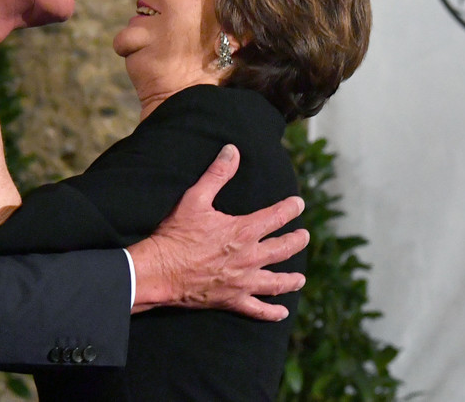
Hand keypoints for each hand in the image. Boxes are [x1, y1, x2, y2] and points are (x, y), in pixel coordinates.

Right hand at [127, 144, 308, 320]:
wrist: (159, 271)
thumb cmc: (176, 234)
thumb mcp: (195, 198)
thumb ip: (217, 174)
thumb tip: (232, 150)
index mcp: (243, 231)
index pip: (276, 217)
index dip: (290, 209)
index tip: (299, 204)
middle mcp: (249, 257)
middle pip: (282, 249)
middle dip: (296, 241)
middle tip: (305, 237)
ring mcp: (242, 281)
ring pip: (275, 282)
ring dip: (291, 280)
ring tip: (301, 279)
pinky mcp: (232, 299)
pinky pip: (257, 310)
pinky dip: (271, 312)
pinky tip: (282, 313)